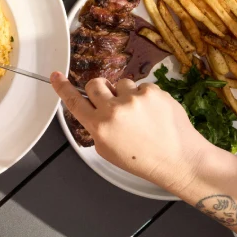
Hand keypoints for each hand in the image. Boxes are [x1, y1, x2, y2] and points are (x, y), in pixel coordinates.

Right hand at [51, 72, 211, 194]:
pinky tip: (153, 113)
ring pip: (120, 83)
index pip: (74, 102)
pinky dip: (146, 97)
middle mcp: (114, 111)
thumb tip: (93, 109)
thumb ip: (96, 128)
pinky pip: (142, 86)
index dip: (63, 88)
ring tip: (140, 115)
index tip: (56, 76)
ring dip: (126, 94)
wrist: (180, 159)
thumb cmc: (145, 160)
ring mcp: (134, 99)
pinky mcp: (152, 91)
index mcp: (100, 128)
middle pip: (95, 84)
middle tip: (112, 102)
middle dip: (101, 90)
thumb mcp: (108, 151)